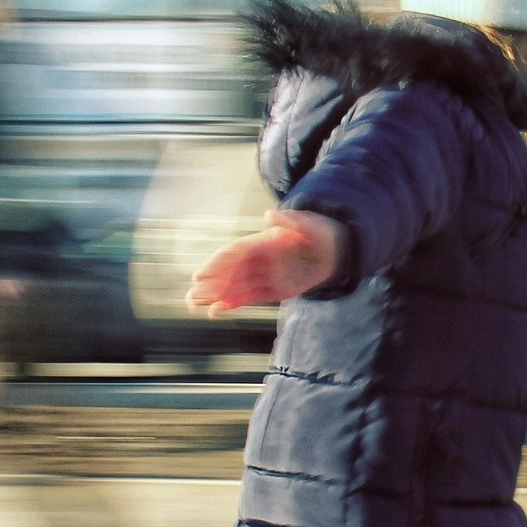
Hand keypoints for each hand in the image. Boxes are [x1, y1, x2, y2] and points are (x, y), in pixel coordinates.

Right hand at [187, 210, 344, 315]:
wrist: (337, 250)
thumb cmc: (319, 232)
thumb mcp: (308, 223)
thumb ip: (289, 221)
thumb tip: (269, 215)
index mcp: (264, 242)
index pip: (235, 253)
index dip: (218, 263)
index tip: (202, 273)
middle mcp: (261, 260)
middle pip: (230, 272)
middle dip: (209, 283)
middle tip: (190, 294)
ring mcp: (266, 276)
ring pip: (235, 287)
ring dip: (214, 296)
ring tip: (193, 304)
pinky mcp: (275, 290)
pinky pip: (249, 298)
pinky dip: (232, 304)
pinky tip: (215, 311)